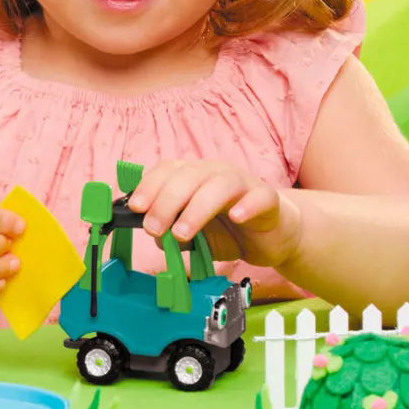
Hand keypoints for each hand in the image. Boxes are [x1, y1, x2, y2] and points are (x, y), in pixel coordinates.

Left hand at [128, 160, 301, 266]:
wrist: (273, 235)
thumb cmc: (228, 230)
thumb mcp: (195, 235)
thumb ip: (175, 234)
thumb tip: (158, 238)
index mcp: (193, 175)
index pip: (167, 170)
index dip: (149, 186)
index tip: (135, 207)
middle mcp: (215, 172)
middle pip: (188, 176)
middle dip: (165, 202)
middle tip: (153, 229)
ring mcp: (243, 182)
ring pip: (219, 185)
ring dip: (196, 208)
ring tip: (182, 233)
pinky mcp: (268, 198)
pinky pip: (259, 196)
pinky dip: (246, 206)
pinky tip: (235, 218)